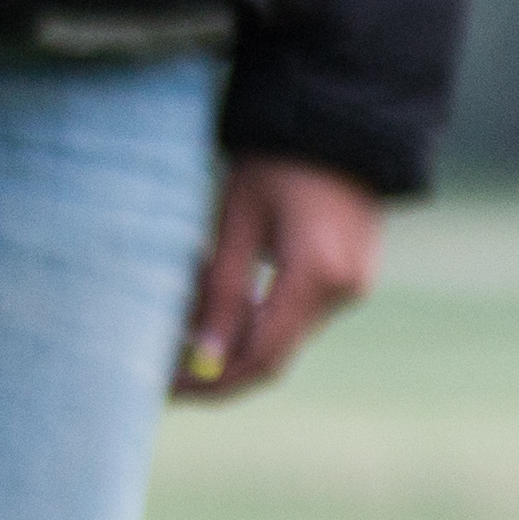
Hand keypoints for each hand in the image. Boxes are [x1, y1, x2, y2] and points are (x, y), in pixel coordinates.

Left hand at [173, 156, 384, 400]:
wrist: (344, 129)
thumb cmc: (281, 162)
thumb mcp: (238, 220)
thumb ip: (221, 290)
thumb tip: (202, 357)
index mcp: (316, 276)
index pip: (262, 355)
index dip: (212, 381)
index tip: (166, 391)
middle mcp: (344, 293)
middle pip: (275, 355)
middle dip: (218, 370)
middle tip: (165, 374)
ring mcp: (354, 289)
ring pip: (286, 337)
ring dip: (235, 341)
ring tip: (183, 328)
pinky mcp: (351, 281)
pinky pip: (299, 317)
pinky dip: (258, 321)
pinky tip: (224, 306)